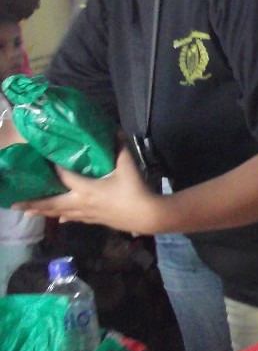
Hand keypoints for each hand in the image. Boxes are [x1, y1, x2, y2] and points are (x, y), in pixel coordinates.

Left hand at [16, 146, 163, 236]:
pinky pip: (73, 218)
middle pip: (52, 203)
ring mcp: (86, 213)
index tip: (39, 161)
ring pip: (59, 213)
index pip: (63, 177)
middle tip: (15, 203)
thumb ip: (120, 148)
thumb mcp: (129, 166)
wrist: (147, 216)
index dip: (52, 169)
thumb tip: (114, 130)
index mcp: (87, 188)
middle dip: (34, 203)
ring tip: (27, 212)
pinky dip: (63, 218)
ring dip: (43, 212)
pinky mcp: (94, 220)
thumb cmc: (136, 190)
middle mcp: (81, 202)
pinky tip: (58, 220)